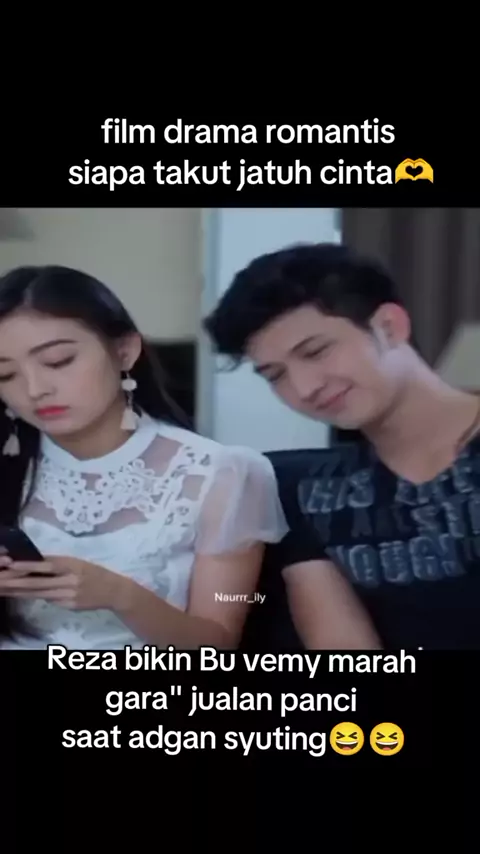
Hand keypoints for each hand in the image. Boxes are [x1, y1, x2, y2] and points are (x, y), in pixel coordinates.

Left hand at [0, 554, 124, 610]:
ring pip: (38, 593)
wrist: (114, 591)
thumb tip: (33, 564)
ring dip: (19, 592)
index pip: (46, 565)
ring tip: (3, 589)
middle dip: (16, 582)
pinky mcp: (68, 606)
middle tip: (0, 580)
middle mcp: (69, 579)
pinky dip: (33, 596)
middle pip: (38, 582)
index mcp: (71, 564)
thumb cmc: (93, 572)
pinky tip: (19, 595)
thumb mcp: (77, 562)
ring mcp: (68, 595)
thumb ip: (57, 564)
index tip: (10, 565)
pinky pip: (48, 600)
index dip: (28, 566)